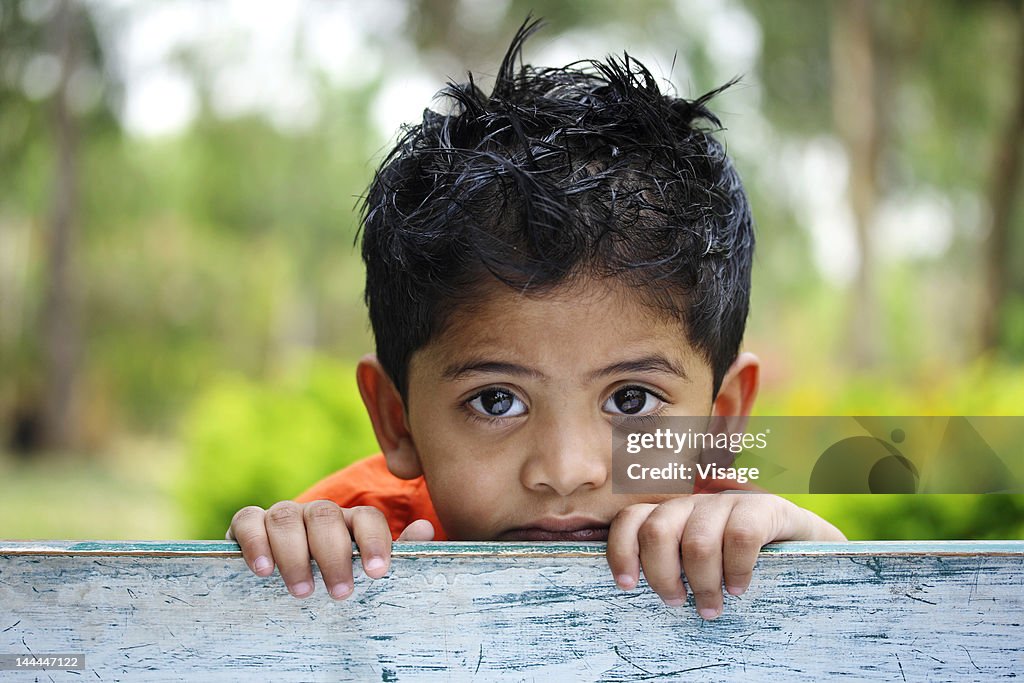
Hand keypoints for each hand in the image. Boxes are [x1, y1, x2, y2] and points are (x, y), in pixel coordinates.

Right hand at [227, 501, 434, 598]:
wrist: (284, 584)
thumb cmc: (335, 579)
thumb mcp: (364, 572)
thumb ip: (396, 553)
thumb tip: (426, 530)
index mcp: (351, 523)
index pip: (367, 518)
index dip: (374, 541)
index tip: (378, 572)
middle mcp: (318, 514)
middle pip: (326, 515)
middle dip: (334, 555)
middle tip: (339, 593)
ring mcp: (284, 517)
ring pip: (287, 517)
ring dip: (295, 554)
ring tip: (302, 592)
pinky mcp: (250, 525)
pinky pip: (248, 520)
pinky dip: (255, 541)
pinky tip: (263, 570)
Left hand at [606, 493, 845, 619]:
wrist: (806, 547)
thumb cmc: (741, 566)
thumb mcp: (701, 567)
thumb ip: (672, 569)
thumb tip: (632, 596)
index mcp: (672, 516)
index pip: (632, 519)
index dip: (621, 550)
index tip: (627, 586)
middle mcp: (694, 503)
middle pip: (657, 531)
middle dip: (663, 575)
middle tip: (676, 603)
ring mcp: (728, 502)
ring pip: (697, 541)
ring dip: (702, 583)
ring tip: (711, 608)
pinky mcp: (763, 507)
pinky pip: (740, 537)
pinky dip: (736, 570)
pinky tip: (739, 588)